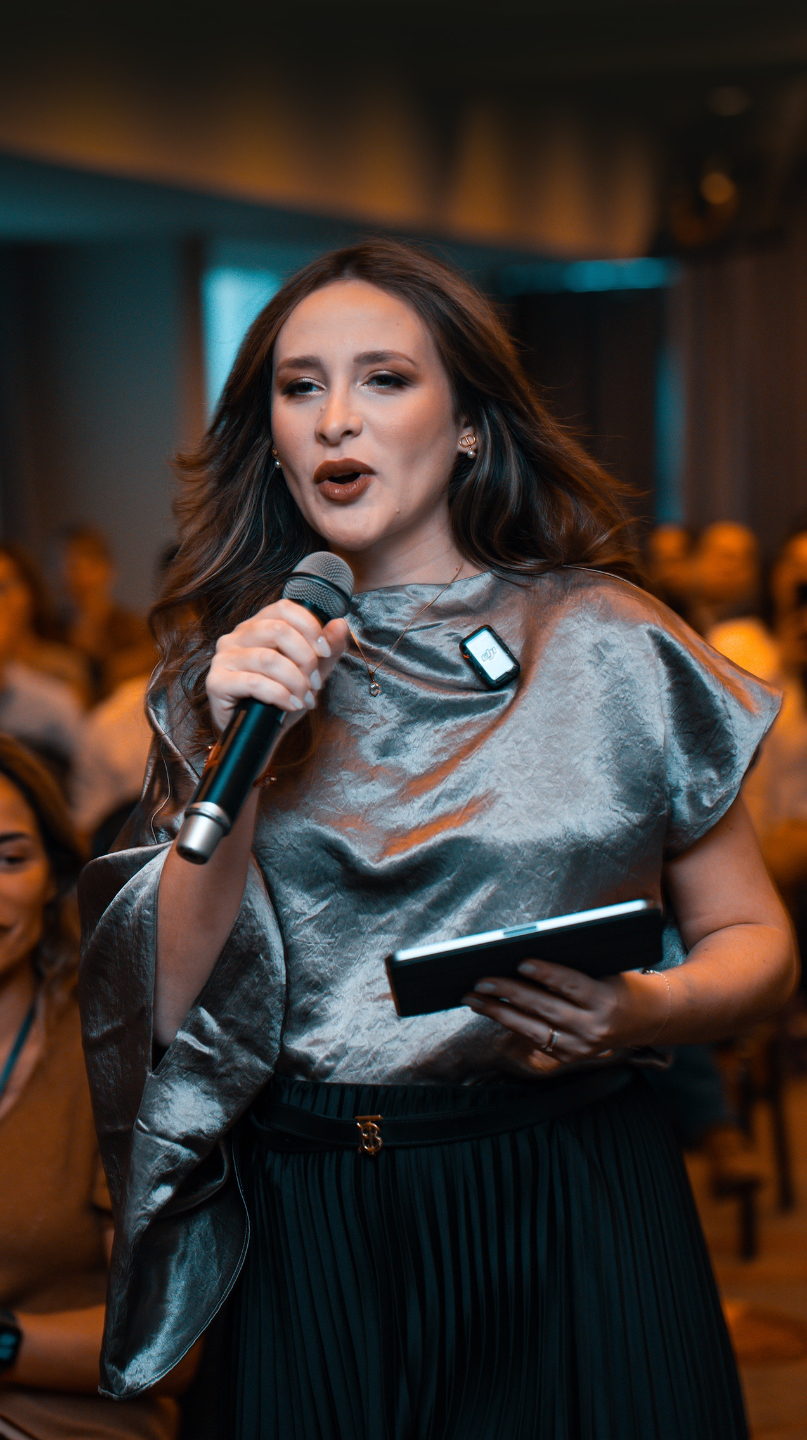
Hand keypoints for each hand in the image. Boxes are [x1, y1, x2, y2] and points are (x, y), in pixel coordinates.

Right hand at [206, 600, 348, 732]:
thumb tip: (340, 624)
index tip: (325, 651)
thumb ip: (328, 648)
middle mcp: (237, 636)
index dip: (310, 627)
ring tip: (304, 698)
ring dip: (295, 681)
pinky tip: (289, 705)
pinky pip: (254, 682)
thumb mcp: (312, 672)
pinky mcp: (216, 682)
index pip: (284, 608)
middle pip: (278, 630)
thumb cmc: (281, 699)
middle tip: (315, 683)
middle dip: (305, 659)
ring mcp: (224, 658)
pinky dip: (279, 695)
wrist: (259, 735)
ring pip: (268, 659)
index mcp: (258, 626)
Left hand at [464, 959, 669, 1073]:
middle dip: (509, 993)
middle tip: (481, 980)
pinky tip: (491, 1011)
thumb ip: (574, 968)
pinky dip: (511, 1024)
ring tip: (473, 998)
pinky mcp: (569, 1057)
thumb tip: (526, 957)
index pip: (570, 985)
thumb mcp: (607, 970)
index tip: (521, 961)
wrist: (648, 1019)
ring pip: (532, 1028)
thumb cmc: (622, 983)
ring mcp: (580, 1047)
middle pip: (544, 1007)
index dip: (546, 973)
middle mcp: (592, 1028)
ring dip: (499, 1012)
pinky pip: (535, 1039)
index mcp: (605, 1001)